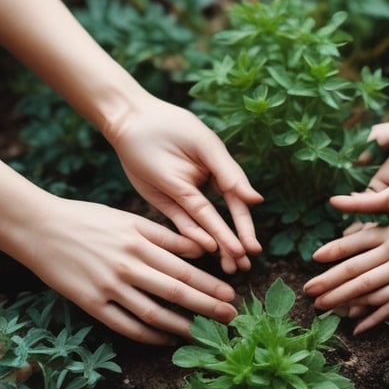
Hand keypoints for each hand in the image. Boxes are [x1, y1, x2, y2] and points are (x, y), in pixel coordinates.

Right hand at [21, 196, 238, 343]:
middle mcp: (126, 266)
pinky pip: (126, 326)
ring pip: (153, 313)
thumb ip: (165, 237)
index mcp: (138, 242)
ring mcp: (108, 287)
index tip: (231, 295)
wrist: (39, 228)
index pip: (183, 268)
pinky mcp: (91, 304)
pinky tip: (166, 340)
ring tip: (201, 333)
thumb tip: (202, 250)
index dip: (210, 284)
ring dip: (181, 326)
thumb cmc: (88, 220)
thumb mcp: (129, 219)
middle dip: (207, 307)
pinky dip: (148, 336)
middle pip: (175, 292)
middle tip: (230, 317)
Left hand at [108, 93, 262, 273]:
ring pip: (204, 227)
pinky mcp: (165, 203)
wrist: (131, 121)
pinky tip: (207, 249)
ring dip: (218, 245)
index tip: (253, 247)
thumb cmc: (171, 126)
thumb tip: (256, 200)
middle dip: (234, 243)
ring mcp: (184, 198)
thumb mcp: (205, 146)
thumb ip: (229, 174)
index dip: (244, 226)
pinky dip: (193, 236)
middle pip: (222, 221)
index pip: (236, 204)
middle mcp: (204, 188)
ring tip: (230, 267)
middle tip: (244, 265)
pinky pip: (182, 223)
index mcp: (219, 172)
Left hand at [305, 182, 388, 331]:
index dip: (335, 251)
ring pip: (369, 290)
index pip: (356, 242)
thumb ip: (382, 198)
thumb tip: (342, 199)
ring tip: (323, 308)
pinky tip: (358, 327)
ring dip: (344, 300)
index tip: (315, 259)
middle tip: (309, 292)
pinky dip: (374, 317)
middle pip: (357, 270)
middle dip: (329, 282)